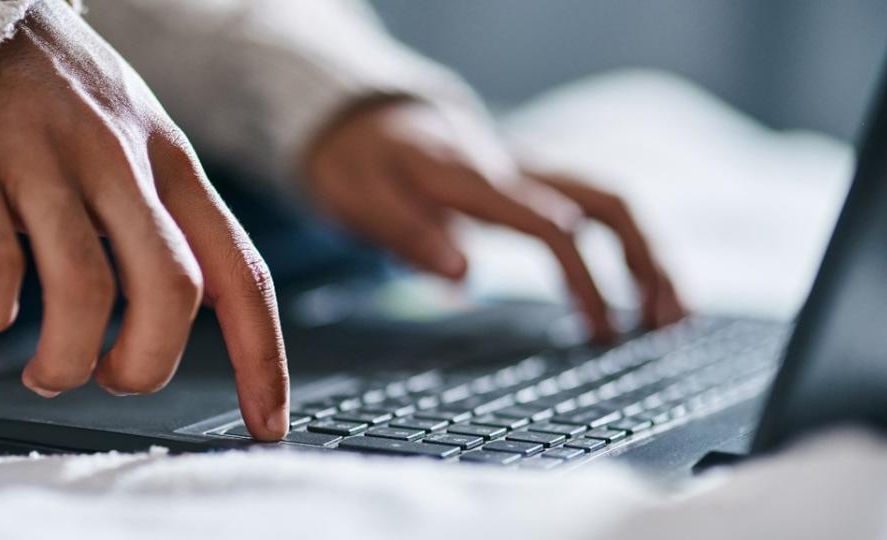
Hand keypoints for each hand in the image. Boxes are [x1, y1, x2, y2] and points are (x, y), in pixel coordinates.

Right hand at [0, 2, 288, 439]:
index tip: (267, 423)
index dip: (263, 358)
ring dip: (66, 359)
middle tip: (115, 377)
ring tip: (48, 370)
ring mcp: (45, 158)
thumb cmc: (59, 102)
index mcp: (172, 164)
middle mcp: (120, 159)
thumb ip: (164, 221)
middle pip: (172, 291)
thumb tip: (183, 319)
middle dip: (147, 364)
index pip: (240, 272)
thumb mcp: (138, 143)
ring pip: (84, 290)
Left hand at [304, 99, 684, 340]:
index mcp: (476, 179)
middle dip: (645, 261)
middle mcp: (514, 170)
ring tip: (672, 316)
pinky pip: (592, 208)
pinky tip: (639, 288)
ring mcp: (529, 173)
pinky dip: (626, 246)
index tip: (600, 329)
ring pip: (608, 202)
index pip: (550, 225)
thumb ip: (408, 234)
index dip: (583, 278)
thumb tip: (465, 276)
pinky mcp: (531, 184)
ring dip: (648, 255)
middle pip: (605, 202)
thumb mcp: (361, 199)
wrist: (367, 121)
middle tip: (666, 324)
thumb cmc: (363, 165)